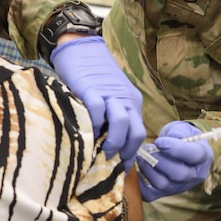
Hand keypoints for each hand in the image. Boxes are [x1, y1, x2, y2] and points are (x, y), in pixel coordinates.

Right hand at [50, 36, 145, 167]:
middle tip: (112, 163)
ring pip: (122, 122)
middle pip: (137, 132)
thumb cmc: (93, 80)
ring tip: (102, 153)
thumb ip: (111, 119)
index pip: (139, 135)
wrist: (81, 51)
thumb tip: (106, 149)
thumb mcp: (110, 100)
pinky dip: (94, 125)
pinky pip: (98, 110)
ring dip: (114, 142)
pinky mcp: (91, 89)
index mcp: (133, 104)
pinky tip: (87, 135)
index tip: (121, 170)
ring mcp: (110, 95)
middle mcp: (126, 100)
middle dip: (126, 152)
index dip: (131, 155)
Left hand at [136, 121, 212, 202]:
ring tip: (141, 157)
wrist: (181, 149)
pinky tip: (137, 170)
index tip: (159, 141)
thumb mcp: (183, 129)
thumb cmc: (182, 137)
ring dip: (148, 169)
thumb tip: (163, 142)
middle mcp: (194, 176)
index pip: (194, 155)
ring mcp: (180, 187)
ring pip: (163, 184)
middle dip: (159, 160)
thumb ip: (176, 132)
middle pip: (179, 174)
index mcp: (203, 157)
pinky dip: (140, 185)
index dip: (175, 148)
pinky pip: (150, 195)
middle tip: (147, 149)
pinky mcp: (165, 193)